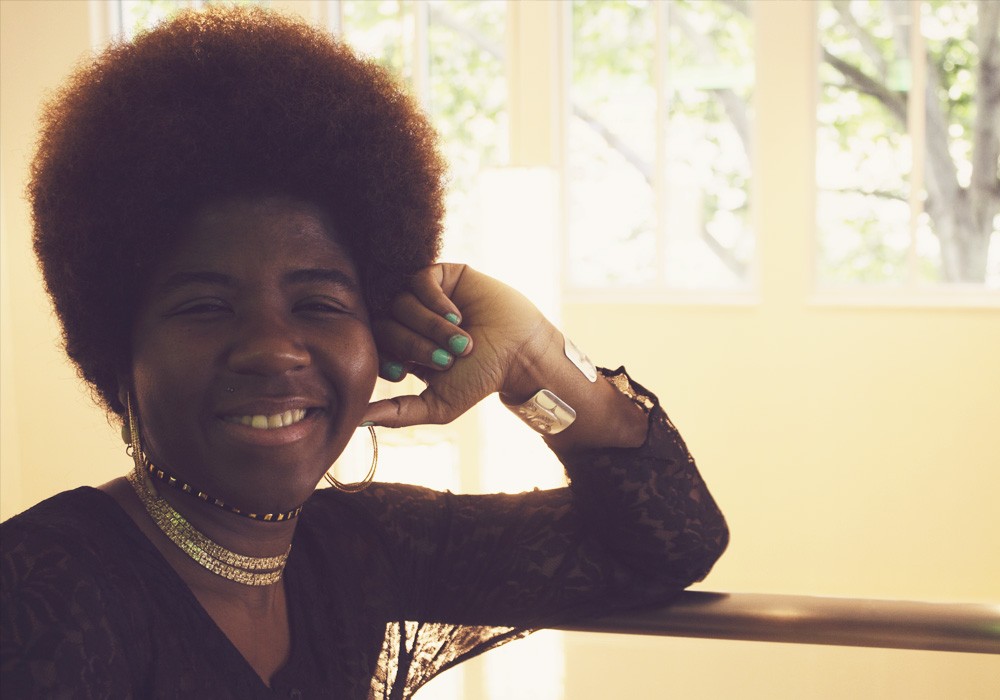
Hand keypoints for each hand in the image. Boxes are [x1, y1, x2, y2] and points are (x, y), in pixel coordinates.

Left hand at [363, 264, 558, 427]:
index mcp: (403, 348)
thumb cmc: (481, 379)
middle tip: (445, 359)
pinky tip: (457, 316)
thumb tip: (358, 419)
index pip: (372, 345)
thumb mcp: (437, 404)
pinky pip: (418, 280)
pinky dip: (434, 301)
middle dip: (413, 345)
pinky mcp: (442, 275)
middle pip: (383, 323)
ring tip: (461, 340)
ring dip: (430, 326)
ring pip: (400, 302)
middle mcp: (409, 320)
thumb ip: (398, 413)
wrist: (519, 353)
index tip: (404, 371)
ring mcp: (424, 296)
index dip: (384, 358)